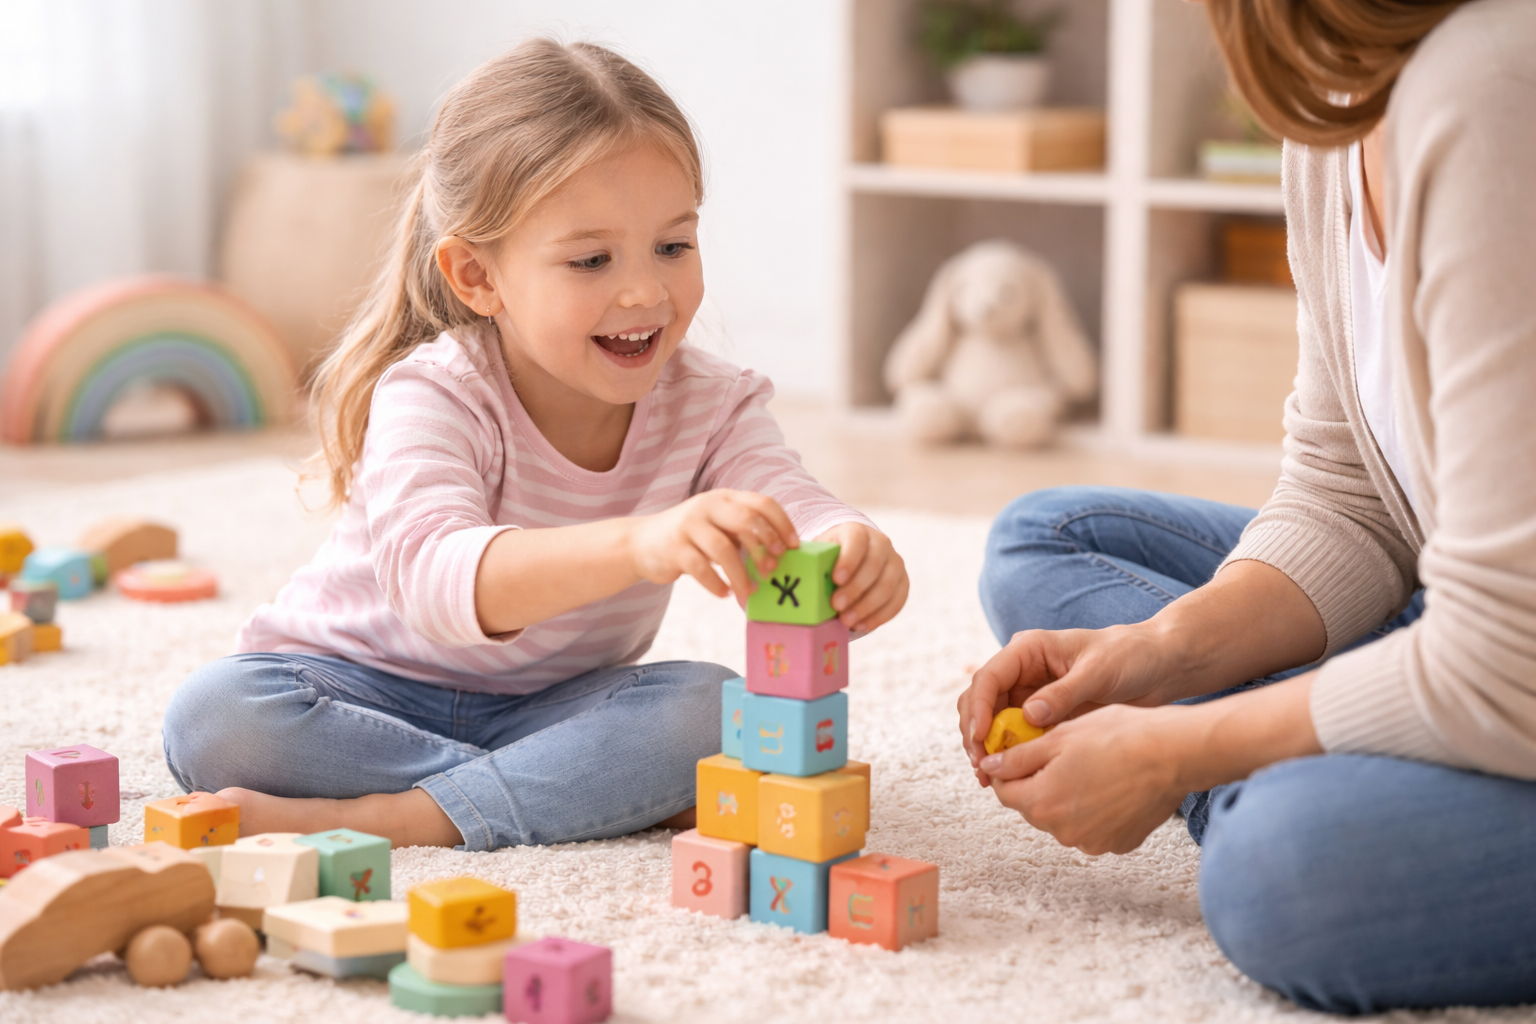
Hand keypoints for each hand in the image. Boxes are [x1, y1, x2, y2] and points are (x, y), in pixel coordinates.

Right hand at [630, 490, 797, 601]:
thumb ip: (743, 534)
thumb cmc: (691, 538)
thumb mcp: (719, 527)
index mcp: (725, 498)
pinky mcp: (673, 548)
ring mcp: (688, 525)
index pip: (762, 503)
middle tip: (772, 570)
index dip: (782, 524)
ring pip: (723, 549)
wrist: (642, 542)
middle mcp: (707, 506)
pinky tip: (724, 593)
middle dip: (764, 547)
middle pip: (746, 520)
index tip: (793, 547)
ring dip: (741, 574)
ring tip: (749, 591)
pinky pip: (701, 569)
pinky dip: (717, 584)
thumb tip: (779, 555)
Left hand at [817, 522, 908, 631]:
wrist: (852, 559)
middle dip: (855, 588)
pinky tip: (861, 625)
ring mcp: (895, 563)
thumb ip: (810, 562)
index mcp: (857, 531)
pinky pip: (897, 601)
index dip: (848, 559)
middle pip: (874, 565)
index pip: (857, 540)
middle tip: (837, 606)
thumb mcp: (819, 554)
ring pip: (888, 585)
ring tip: (847, 620)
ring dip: (867, 606)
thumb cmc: (829, 559)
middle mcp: (881, 543)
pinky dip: (879, 616)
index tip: (835, 579)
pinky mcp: (903, 582)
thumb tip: (791, 576)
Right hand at [956, 623, 1173, 782]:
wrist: (1157, 667)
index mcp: (1029, 650)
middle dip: (975, 732)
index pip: (989, 677)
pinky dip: (1007, 754)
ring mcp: (1030, 693)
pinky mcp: (1043, 715)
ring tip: (987, 776)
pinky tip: (1006, 775)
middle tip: (981, 765)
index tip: (981, 738)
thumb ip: (1064, 693)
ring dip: (986, 747)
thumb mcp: (1098, 672)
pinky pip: (1015, 735)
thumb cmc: (1129, 657)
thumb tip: (1029, 715)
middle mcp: (1022, 671)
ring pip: (993, 721)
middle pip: (982, 701)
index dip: (980, 708)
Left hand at [980, 704, 1187, 854]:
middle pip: (1034, 807)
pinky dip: (1094, 811)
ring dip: (1067, 797)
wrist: (1173, 753)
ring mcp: (1092, 842)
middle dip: (1039, 783)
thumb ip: (1018, 758)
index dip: (1008, 770)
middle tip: (1060, 755)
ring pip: (1064, 818)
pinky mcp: (1118, 844)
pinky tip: (1111, 785)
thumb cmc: (1116, 737)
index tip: (1019, 753)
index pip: (1006, 792)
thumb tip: (989, 767)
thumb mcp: (1058, 738)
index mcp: (1041, 803)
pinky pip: (1093, 828)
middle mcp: (1063, 832)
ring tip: (1090, 767)